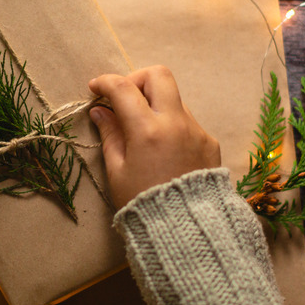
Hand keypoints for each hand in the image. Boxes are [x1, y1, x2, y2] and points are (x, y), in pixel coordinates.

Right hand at [88, 66, 220, 208]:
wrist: (185, 230)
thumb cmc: (142, 204)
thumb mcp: (117, 171)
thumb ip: (110, 134)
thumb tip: (100, 110)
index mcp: (148, 131)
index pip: (123, 88)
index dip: (105, 82)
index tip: (95, 88)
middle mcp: (176, 123)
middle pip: (158, 75)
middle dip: (136, 79)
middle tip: (124, 99)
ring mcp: (196, 130)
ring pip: (174, 98)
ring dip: (154, 104)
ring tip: (141, 130)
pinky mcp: (209, 142)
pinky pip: (187, 121)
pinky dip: (170, 124)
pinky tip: (162, 148)